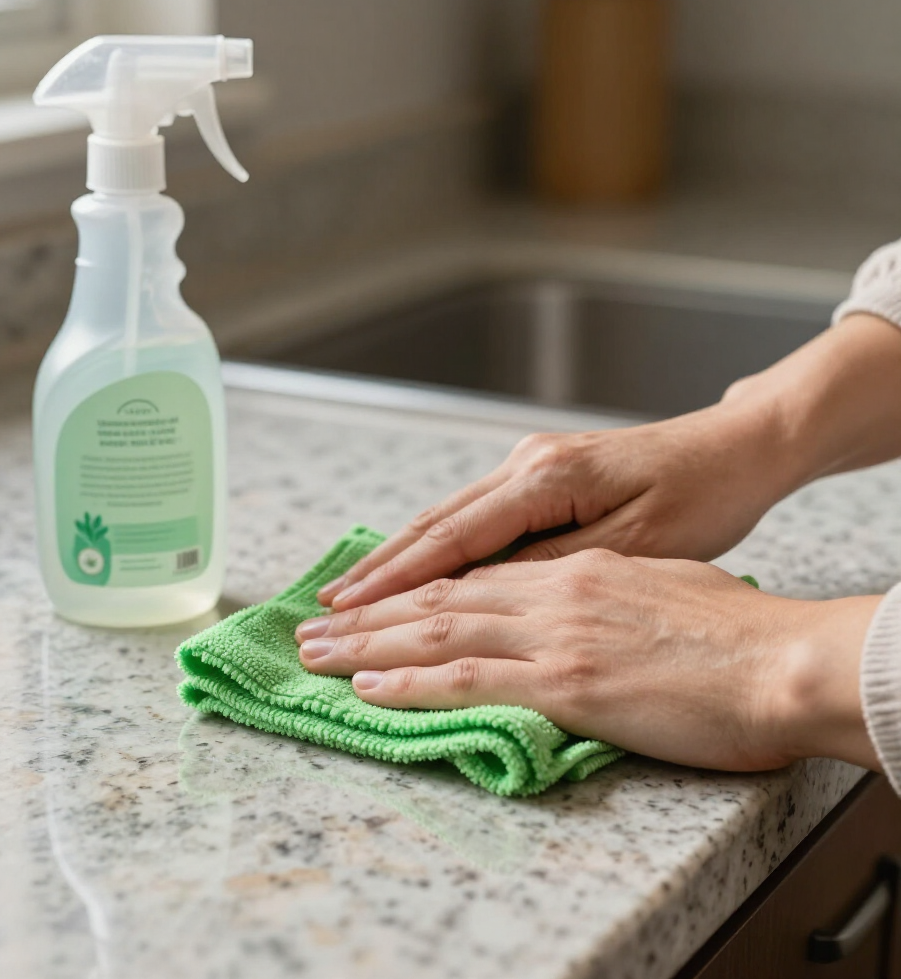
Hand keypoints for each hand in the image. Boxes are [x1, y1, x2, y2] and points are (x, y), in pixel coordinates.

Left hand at [298, 551, 880, 772]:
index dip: (415, 583)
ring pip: (439, 628)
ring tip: (318, 654)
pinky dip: (411, 680)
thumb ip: (601, 588)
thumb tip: (572, 602)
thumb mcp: (659, 583)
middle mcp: (553, 587)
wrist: (785, 656)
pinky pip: (469, 675)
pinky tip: (369, 686)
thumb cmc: (737, 629)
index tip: (370, 598)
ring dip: (370, 643)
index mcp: (576, 566)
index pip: (474, 572)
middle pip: (441, 593)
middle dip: (371, 611)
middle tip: (316, 626)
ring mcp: (555, 630)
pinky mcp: (566, 677)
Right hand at [319, 401, 790, 611]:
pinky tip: (410, 569)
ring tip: (350, 595)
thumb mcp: (634, 543)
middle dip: (377, 571)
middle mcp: (524, 464)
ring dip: (397, 559)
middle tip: (324, 609)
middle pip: (434, 525)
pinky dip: (434, 548)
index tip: (348, 613)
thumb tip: (478, 598)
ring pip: (447, 519)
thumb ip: (551, 570)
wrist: (738, 450)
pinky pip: (473, 517)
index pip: (452, 540)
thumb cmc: (702, 498)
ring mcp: (529, 465)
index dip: (396, 581)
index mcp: (544, 479)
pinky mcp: (540, 475)